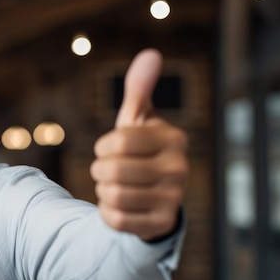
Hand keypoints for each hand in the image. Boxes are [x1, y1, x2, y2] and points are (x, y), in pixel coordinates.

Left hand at [90, 49, 187, 240]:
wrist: (154, 195)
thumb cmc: (139, 150)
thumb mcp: (137, 120)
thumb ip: (139, 89)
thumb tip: (150, 54)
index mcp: (173, 139)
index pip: (119, 142)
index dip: (103, 146)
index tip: (108, 149)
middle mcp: (180, 169)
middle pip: (112, 170)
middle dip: (99, 170)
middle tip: (107, 170)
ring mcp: (173, 200)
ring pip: (111, 195)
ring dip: (103, 190)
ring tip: (115, 186)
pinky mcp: (160, 225)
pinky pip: (115, 219)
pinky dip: (107, 211)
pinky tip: (120, 204)